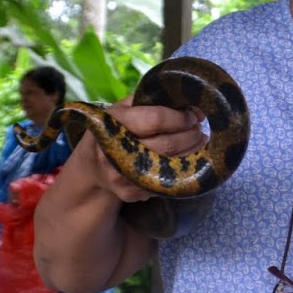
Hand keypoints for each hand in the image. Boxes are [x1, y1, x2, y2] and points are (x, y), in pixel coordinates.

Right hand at [90, 94, 207, 203]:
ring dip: (191, 152)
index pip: (156, 119)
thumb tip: (195, 108)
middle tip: (200, 130)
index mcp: (113, 122)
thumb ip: (156, 100)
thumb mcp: (126, 106)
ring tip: (199, 141)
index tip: (192, 116)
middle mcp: (115, 150)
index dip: (180, 118)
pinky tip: (185, 159)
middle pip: (166, 144)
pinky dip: (181, 170)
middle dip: (190, 135)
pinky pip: (165, 182)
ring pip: (169, 165)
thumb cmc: (116, 127)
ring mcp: (121, 174)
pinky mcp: (130, 192)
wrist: (92, 164)